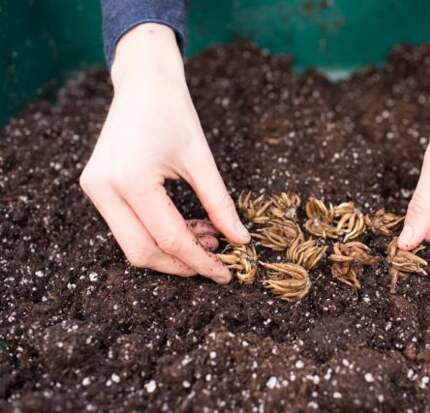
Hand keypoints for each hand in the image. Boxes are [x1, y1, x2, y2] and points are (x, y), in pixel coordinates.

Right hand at [80, 23, 249, 282]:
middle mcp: (104, 189)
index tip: (226, 274)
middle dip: (181, 265)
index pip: (169, 239)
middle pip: (142, 251)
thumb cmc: (174, 112)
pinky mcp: (97, 187)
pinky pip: (128, 226)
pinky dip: (158, 234)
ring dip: (171, 250)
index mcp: (131, 180)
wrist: (143, 82)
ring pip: (133, 244)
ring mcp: (95, 189)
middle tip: (217, 262)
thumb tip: (240, 240)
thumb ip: (220, 204)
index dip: (200, 262)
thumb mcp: (202, 160)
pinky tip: (190, 228)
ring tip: (209, 238)